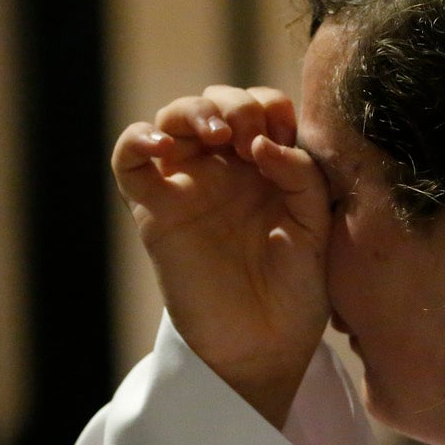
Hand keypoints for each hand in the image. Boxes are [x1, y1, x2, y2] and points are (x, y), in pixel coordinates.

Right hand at [113, 85, 328, 425]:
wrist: (265, 343)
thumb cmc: (296, 287)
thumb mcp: (315, 224)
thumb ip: (300, 175)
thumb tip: (262, 143)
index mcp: (268, 166)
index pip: (262, 106)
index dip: (272, 107)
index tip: (284, 136)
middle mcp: (225, 169)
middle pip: (217, 102)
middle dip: (236, 104)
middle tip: (251, 136)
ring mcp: (187, 185)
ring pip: (174, 117)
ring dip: (196, 110)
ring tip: (220, 134)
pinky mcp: (154, 208)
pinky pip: (129, 159)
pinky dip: (138, 138)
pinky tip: (164, 144)